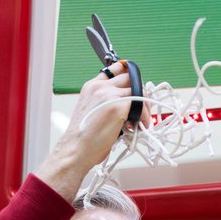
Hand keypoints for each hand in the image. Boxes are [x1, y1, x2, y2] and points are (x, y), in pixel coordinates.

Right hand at [35, 63, 148, 199]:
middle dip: (140, 91)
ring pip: (137, 88)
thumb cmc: (83, 138)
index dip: (129, 76)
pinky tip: (139, 126)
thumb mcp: (92, 112)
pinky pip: (140, 103)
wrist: (76, 150)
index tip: (136, 88)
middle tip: (142, 108)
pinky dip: (143, 115)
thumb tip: (127, 107)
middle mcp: (100, 86)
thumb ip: (107, 103)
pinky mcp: (118, 105)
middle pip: (130, 76)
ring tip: (141, 120)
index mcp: (92, 86)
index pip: (115, 69)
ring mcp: (109, 94)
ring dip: (144, 104)